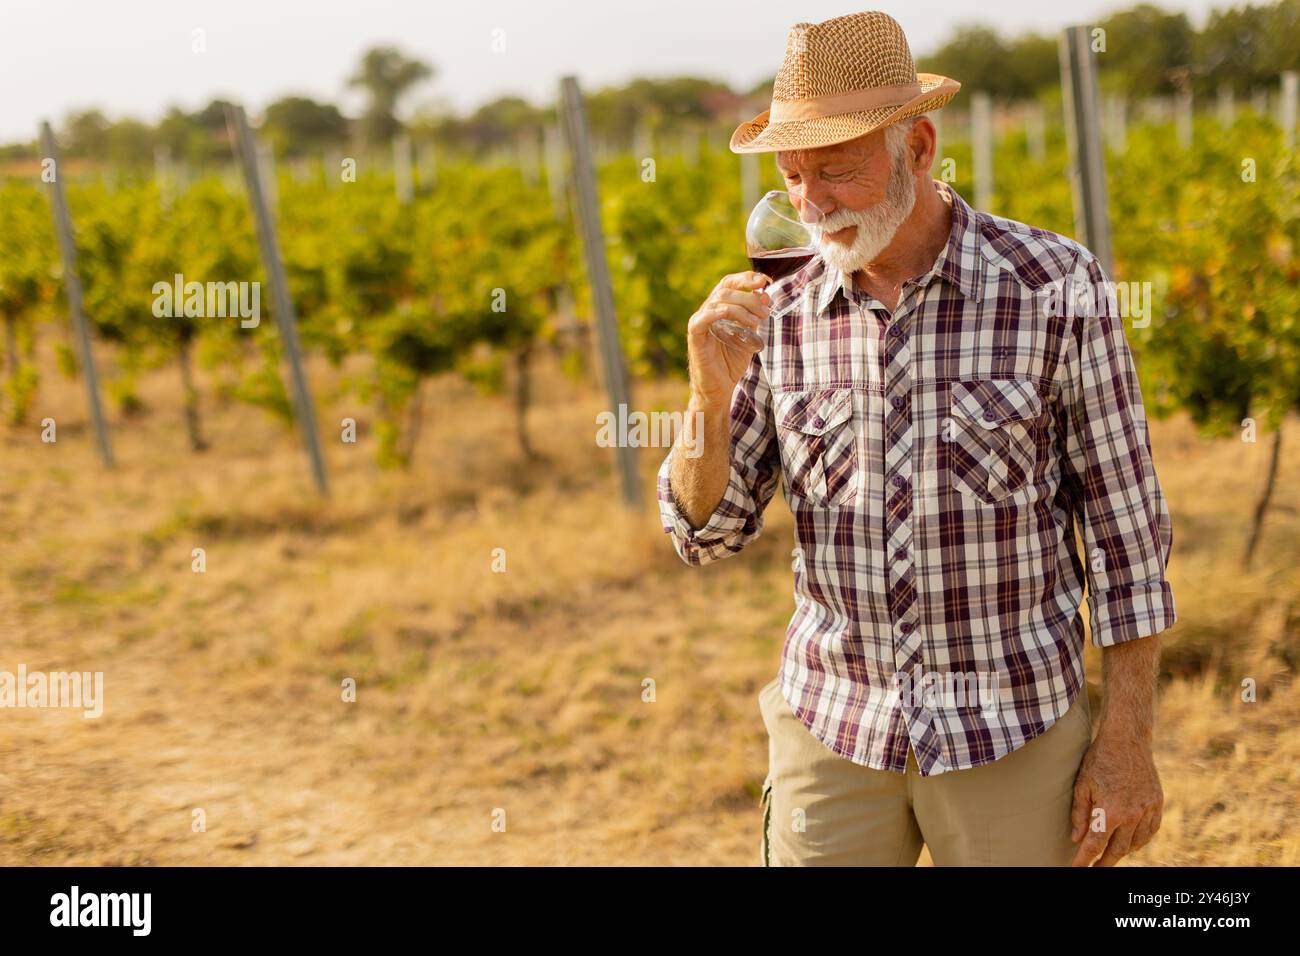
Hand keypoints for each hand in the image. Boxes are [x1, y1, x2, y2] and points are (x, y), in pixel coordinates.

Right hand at [686, 272, 770, 410]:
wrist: (718, 389)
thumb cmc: (731, 363)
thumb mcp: (749, 335)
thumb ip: (755, 316)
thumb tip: (765, 295)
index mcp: (719, 308)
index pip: (729, 283)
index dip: (746, 278)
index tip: (764, 281)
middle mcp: (707, 312)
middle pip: (725, 289)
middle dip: (749, 296)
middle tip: (765, 311)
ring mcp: (699, 323)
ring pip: (718, 301)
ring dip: (741, 307)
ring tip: (756, 321)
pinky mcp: (695, 337)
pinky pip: (702, 319)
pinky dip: (719, 312)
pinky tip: (731, 314)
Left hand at [1069, 729, 1163, 865]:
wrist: (1127, 739)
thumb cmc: (1099, 759)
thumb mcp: (1082, 785)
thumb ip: (1080, 814)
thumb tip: (1078, 839)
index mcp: (1110, 811)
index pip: (1095, 845)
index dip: (1085, 860)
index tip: (1078, 869)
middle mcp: (1132, 815)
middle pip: (1118, 850)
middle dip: (1105, 862)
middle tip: (1095, 868)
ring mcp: (1148, 810)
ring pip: (1136, 843)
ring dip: (1123, 852)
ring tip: (1111, 854)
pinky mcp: (1157, 803)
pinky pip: (1151, 831)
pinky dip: (1141, 840)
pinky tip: (1131, 841)